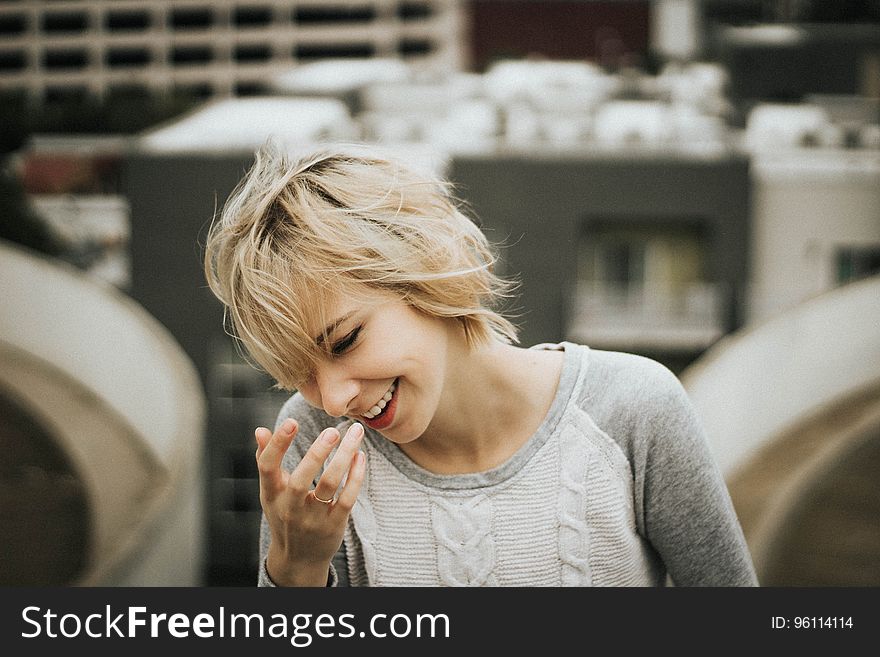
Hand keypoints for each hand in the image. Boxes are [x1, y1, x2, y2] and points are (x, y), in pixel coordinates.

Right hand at [254, 419, 365, 585]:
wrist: (299, 558)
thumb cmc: (284, 514)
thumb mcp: (271, 491)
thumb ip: (266, 460)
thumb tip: (260, 430)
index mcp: (271, 494)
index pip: (268, 467)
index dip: (277, 444)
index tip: (291, 421)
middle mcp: (290, 507)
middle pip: (302, 478)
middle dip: (317, 452)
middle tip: (333, 430)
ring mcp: (313, 518)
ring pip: (329, 484)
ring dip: (344, 456)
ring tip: (355, 433)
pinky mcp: (334, 524)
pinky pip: (347, 497)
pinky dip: (355, 475)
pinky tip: (360, 456)